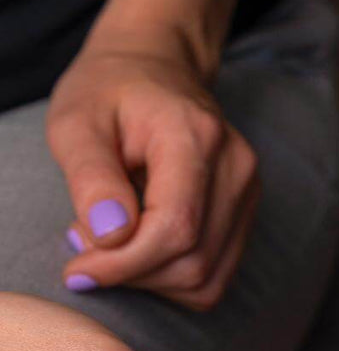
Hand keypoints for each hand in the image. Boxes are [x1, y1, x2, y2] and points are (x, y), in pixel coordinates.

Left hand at [48, 30, 258, 310]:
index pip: (176, 226)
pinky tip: (142, 247)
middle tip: (86, 246)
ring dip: (152, 280)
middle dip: (132, 272)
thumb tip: (111, 236)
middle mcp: (236, 167)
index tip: (79, 269)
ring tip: (114, 244)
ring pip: (206, 278)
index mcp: (195, 136)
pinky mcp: (247, 213)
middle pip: (193, 260)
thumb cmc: (108, 93)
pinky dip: (172, 279)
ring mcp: (249, 192)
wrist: (156, 70)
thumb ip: (92, 178)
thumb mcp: (76, 123)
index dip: (125, 263)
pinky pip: (215, 275)